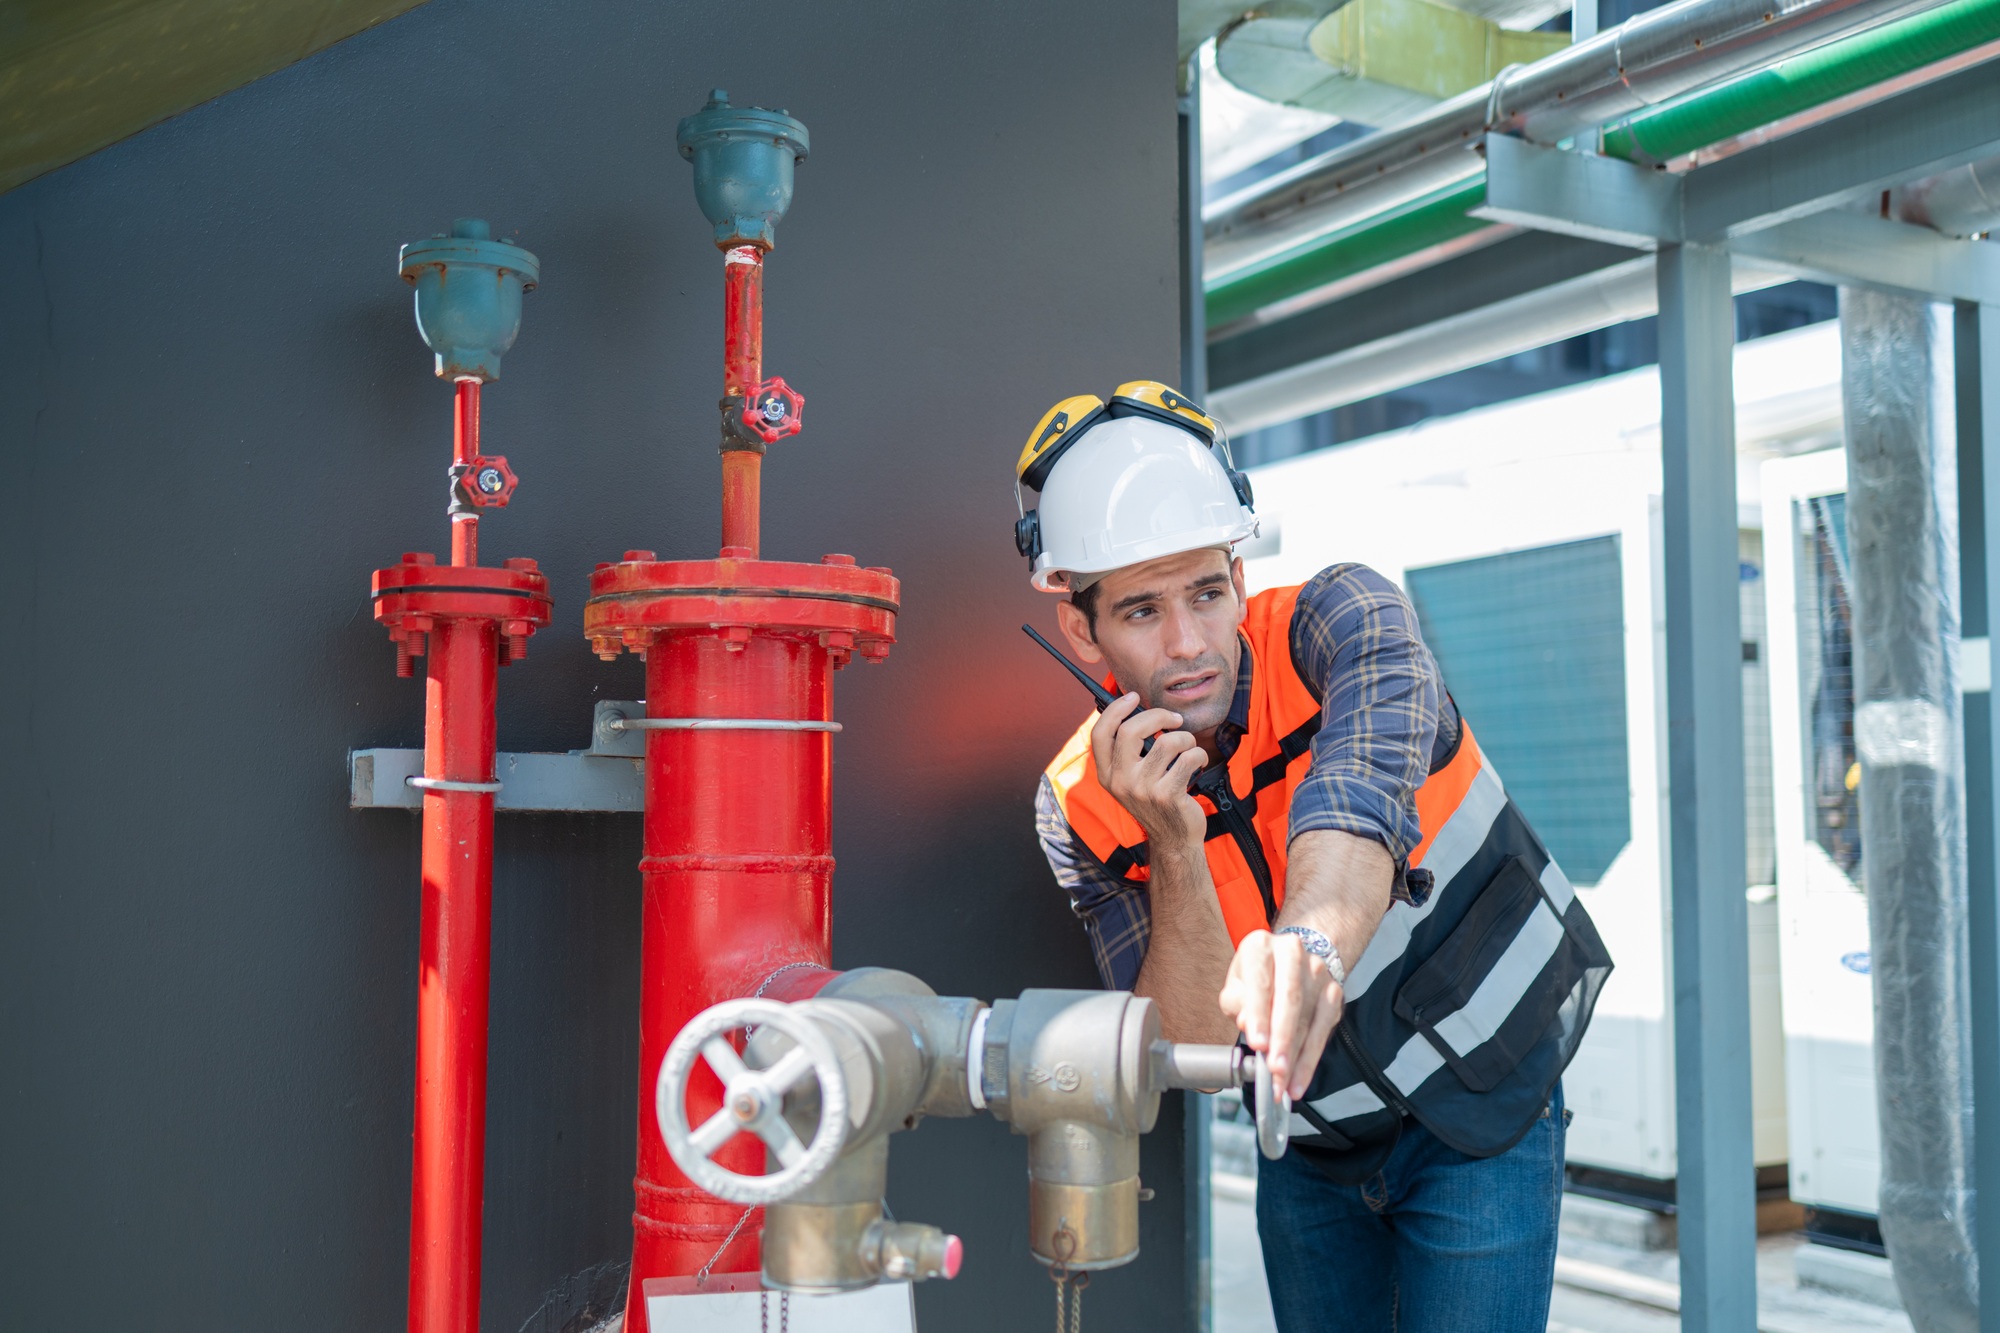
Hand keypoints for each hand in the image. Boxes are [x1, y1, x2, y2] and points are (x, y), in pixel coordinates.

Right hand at [1090, 693, 1207, 851]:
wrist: (1174, 839)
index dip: (1116, 710)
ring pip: (1168, 741)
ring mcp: (1144, 790)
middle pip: (1131, 730)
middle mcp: (1120, 782)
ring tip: (1188, 748)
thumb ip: (1127, 751)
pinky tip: (1197, 763)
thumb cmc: (1156, 800)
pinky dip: (1198, 754)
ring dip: (1186, 738)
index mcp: (1107, 774)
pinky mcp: (1168, 795)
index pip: (1100, 734)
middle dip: (1158, 715)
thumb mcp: (1130, 779)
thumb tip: (1136, 709)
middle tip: (1174, 719)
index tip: (1133, 697)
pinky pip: (1189, 757)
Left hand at [1218, 930, 1343, 1100]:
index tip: (1257, 1043)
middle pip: (1290, 1000)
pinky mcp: (1334, 992)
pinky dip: (1309, 1060)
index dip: (1259, 1014)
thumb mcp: (1236, 986)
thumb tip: (1247, 1023)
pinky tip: (1298, 1081)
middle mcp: (1293, 954)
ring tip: (1283, 1084)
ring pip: (1309, 1020)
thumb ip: (1237, 1003)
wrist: (1290, 961)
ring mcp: (1318, 972)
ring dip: (1296, 1057)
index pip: (1260, 982)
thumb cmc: (1257, 978)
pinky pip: (1323, 1031)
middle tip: (1274, 1069)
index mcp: (1260, 946)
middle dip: (1283, 1039)